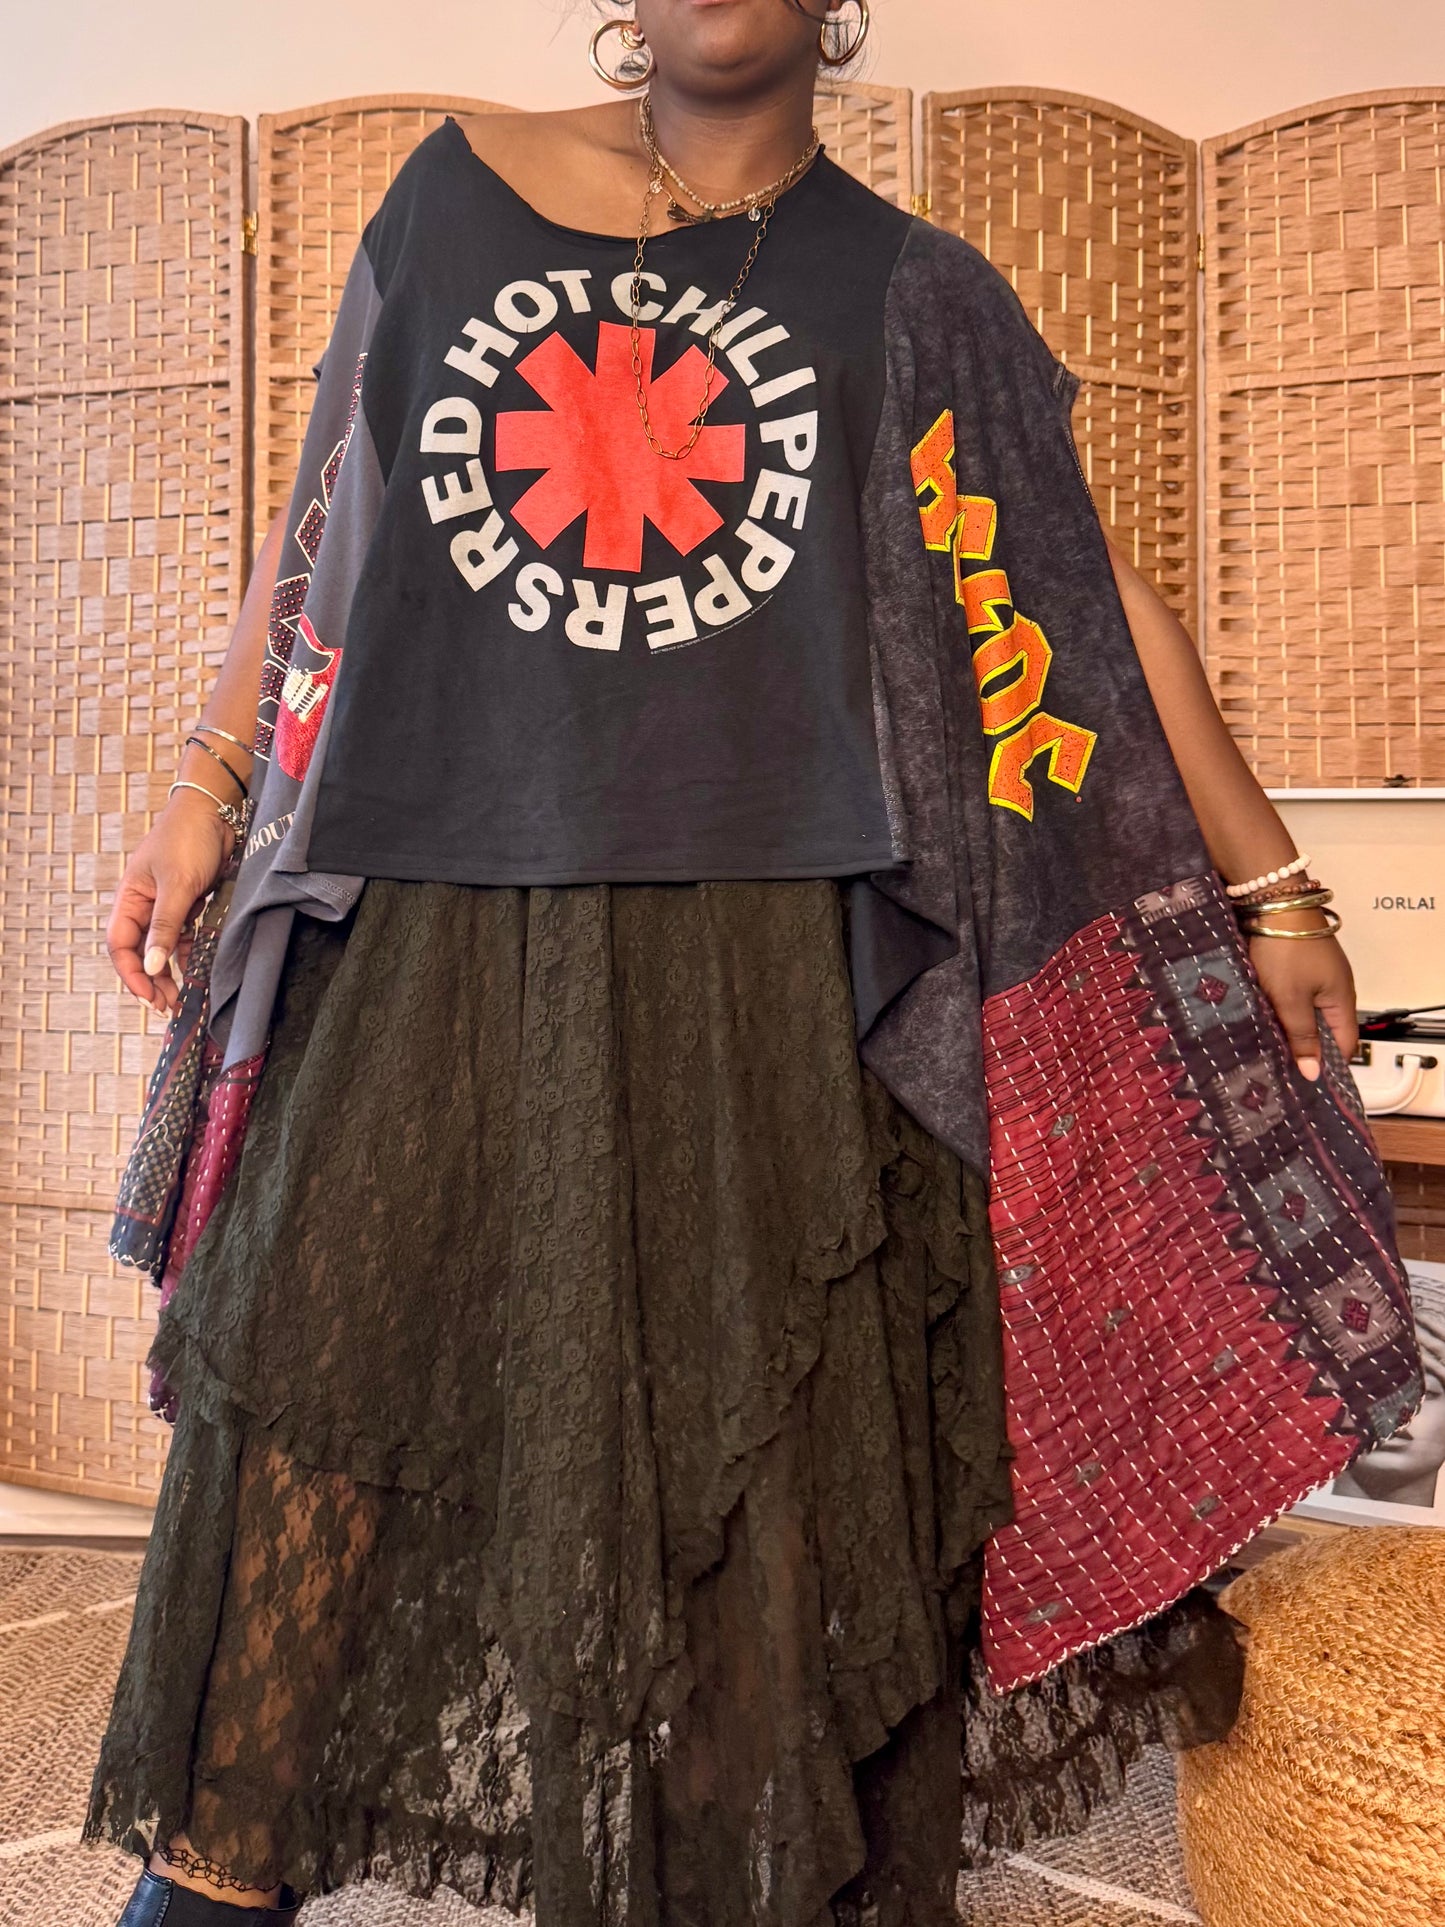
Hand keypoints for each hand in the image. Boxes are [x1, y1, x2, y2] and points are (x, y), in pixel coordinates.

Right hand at [106, 792, 234, 1016]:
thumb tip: (152, 966)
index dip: (131, 973)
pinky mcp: (190, 905)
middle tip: (167, 1006)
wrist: (217, 811)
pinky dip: (190, 955)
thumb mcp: (177, 884)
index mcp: (130, 899)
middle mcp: (144, 905)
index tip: (149, 996)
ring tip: (181, 998)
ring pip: (163, 948)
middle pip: (140, 952)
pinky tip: (197, 973)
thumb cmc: (188, 838)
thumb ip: (165, 926)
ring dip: (170, 973)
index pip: (121, 945)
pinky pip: (185, 937)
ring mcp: (167, 906)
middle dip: (151, 980)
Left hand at [1246, 905, 1357, 1081]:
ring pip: (1305, 1012)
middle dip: (1304, 1050)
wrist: (1273, 901)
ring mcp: (1316, 974)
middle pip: (1324, 1029)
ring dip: (1289, 1029)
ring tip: (1267, 1052)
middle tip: (1279, 1073)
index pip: (1344, 1044)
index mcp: (1341, 999)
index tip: (1306, 1085)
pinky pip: (1292, 996)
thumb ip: (1301, 1035)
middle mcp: (1334, 987)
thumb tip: (1314, 1073)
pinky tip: (1261, 1020)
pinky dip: (1280, 1009)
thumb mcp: (1290, 998)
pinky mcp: (1297, 964)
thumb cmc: (1285, 951)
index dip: (1329, 1065)